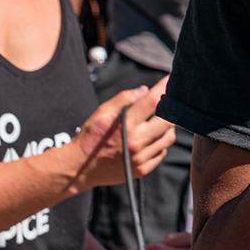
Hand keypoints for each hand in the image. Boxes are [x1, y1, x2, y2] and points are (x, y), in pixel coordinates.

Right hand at [70, 78, 176, 192]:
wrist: (79, 168)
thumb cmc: (90, 137)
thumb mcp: (102, 112)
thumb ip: (124, 99)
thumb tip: (144, 90)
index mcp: (126, 124)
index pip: (153, 101)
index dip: (163, 87)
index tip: (168, 79)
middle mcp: (135, 141)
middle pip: (168, 120)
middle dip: (170, 109)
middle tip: (166, 104)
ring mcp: (140, 157)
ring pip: (169, 137)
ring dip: (167, 127)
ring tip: (158, 122)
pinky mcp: (142, 169)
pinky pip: (162, 152)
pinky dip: (160, 143)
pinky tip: (151, 139)